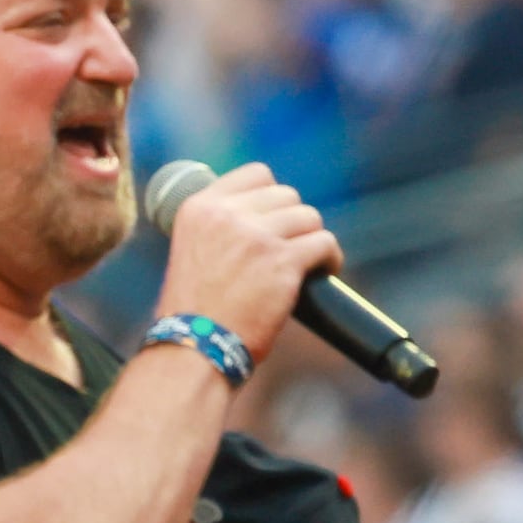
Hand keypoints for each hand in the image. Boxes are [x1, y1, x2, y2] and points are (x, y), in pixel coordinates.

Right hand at [152, 161, 340, 359]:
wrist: (194, 348)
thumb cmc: (193, 312)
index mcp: (199, 208)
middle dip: (293, 221)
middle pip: (286, 195)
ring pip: (309, 217)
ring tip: (309, 261)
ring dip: (311, 238)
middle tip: (291, 247)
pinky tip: (325, 271)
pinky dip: (330, 258)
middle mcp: (227, 215)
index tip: (275, 219)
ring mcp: (256, 236)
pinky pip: (324, 243)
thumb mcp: (192, 251)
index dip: (272, 196)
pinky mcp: (283, 261)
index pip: (255, 175)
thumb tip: (261, 217)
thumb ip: (220, 227)